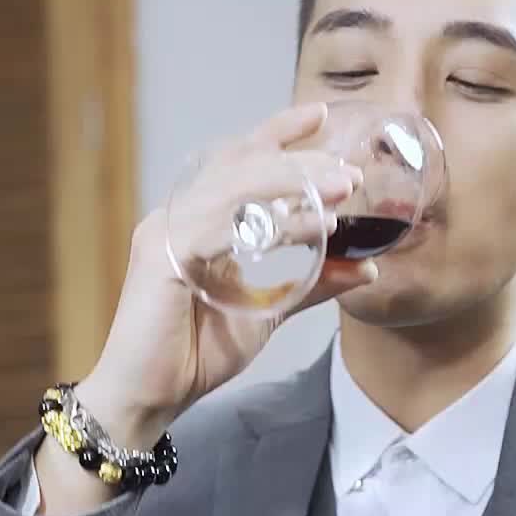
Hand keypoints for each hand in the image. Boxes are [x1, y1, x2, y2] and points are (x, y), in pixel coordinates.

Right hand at [77, 102, 375, 451]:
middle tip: (349, 169)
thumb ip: (312, 286)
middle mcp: (179, 215)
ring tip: (340, 188)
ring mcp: (167, 231)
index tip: (322, 117)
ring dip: (292, 184)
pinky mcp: (162, 256)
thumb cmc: (195, 355)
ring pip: (234, 189)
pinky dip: (266, 222)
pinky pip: (221, 226)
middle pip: (241, 165)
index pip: (239, 161)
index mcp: (198, 220)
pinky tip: (309, 226)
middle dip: (299, 161)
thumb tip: (366, 269)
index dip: (278, 134)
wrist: (150, 399)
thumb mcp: (268, 313)